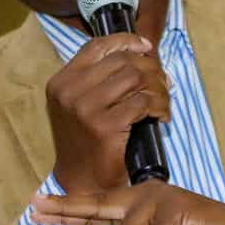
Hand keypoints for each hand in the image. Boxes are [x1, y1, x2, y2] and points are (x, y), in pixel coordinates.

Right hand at [44, 34, 170, 192]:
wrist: (82, 183)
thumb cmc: (87, 143)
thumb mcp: (80, 106)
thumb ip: (98, 80)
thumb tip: (142, 54)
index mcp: (61, 82)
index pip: (96, 46)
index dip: (126, 41)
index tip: (146, 47)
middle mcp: (69, 91)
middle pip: (122, 61)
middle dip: (150, 69)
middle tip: (163, 83)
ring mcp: (85, 108)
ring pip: (136, 78)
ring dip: (158, 88)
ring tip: (163, 101)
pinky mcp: (105, 125)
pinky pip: (143, 102)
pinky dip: (159, 106)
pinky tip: (162, 116)